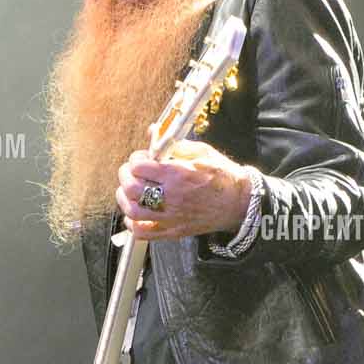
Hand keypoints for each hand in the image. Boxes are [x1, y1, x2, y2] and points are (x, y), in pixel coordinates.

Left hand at [116, 139, 253, 242]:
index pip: (140, 166)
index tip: (141, 159)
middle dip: (125, 176)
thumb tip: (153, 131)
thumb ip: (175, 144)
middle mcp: (172, 196)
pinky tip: (134, 215)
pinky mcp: (173, 231)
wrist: (239, 203)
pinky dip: (132, 224)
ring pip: (133, 210)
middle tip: (129, 173)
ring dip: (124, 199)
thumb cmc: (223, 176)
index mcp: (178, 174)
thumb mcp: (203, 152)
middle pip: (132, 188)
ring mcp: (171, 217)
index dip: (136, 160)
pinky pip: (143, 233)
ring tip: (127, 191)